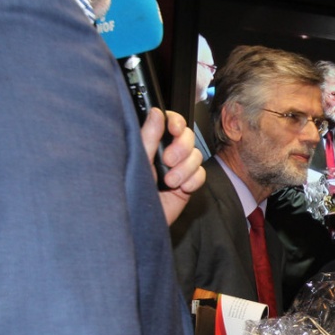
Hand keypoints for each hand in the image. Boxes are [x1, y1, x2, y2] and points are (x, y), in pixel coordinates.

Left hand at [141, 108, 204, 225]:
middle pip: (188, 137)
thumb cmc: (132, 192)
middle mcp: (167, 153)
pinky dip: (192, 181)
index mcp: (153, 143)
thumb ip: (148, 136)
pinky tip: (181, 189)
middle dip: (181, 148)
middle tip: (168, 160)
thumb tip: (156, 113)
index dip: (176, 122)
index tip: (174, 129)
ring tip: (170, 182)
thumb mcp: (139, 160)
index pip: (171, 122)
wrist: (141, 221)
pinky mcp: (188, 183)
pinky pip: (201, 175)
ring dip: (185, 169)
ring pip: (196, 156)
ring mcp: (179, 168)